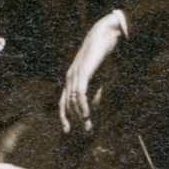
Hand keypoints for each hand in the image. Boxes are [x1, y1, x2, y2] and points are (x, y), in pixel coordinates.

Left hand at [59, 10, 129, 135]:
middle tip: (84, 133)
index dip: (64, 117)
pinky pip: (79, 93)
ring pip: (72, 101)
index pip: (63, 102)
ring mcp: (74, 75)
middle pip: (66, 105)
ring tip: (88, 127)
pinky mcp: (82, 72)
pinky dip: (82, 105)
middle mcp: (69, 78)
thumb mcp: (100, 78)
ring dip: (80, 116)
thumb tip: (94, 107)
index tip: (68, 130)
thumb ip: (96, 92)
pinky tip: (87, 114)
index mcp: (71, 79)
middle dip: (73, 121)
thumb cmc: (103, 56)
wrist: (105, 36)